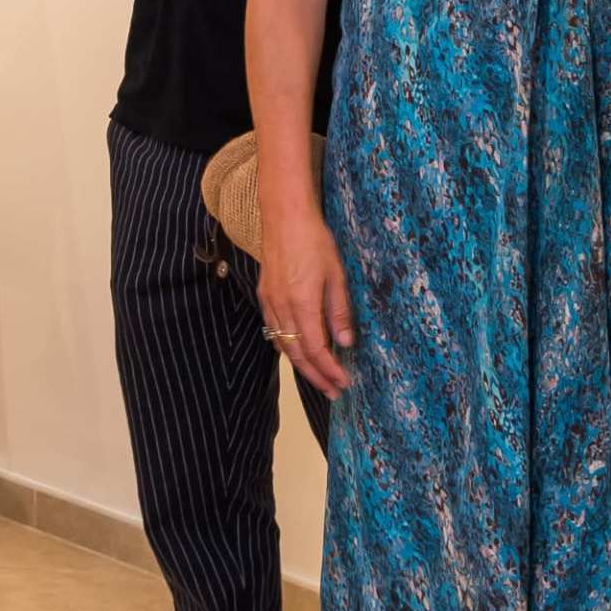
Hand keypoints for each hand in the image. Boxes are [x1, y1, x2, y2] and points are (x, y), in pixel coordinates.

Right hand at [261, 214, 356, 397]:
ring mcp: (270, 303)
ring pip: (283, 345)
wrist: (284, 217)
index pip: (316, 349)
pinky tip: (300, 352)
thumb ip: (339, 311)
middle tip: (333, 392)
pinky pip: (274, 331)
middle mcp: (282, 307)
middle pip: (298, 354)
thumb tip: (345, 342)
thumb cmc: (315, 241)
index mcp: (302, 303)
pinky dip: (288, 347)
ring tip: (320, 378)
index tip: (344, 382)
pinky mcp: (264, 296)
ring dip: (302, 366)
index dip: (330, 370)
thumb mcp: (336, 275)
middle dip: (317, 376)